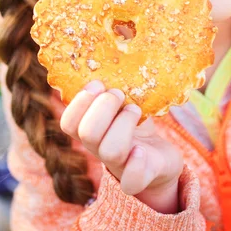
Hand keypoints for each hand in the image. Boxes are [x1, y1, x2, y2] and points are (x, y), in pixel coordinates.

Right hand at [60, 80, 183, 212]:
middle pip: (87, 133)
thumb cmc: (137, 125)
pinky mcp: (142, 175)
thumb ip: (114, 87)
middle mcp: (100, 149)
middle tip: (119, 94)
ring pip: (109, 150)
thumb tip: (116, 49)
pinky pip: (131, 181)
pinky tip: (141, 149)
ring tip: (135, 110)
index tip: (98, 83)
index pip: (69, 123)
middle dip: (103, 107)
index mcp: (92, 130)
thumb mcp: (124, 104)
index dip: (79, 102)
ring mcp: (120, 164)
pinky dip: (136, 164)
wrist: (161, 160)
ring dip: (123, 123)